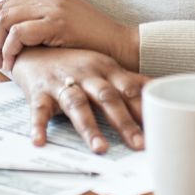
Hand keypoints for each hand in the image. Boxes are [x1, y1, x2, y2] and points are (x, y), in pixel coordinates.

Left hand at [0, 0, 140, 72]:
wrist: (121, 43)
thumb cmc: (96, 37)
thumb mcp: (69, 15)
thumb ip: (48, 4)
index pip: (7, 0)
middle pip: (2, 8)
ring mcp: (53, 8)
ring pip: (6, 19)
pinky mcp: (57, 24)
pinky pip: (20, 33)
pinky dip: (9, 49)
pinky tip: (11, 62)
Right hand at [10, 48, 146, 152]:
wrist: (34, 46)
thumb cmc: (75, 63)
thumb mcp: (105, 66)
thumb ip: (130, 80)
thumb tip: (160, 89)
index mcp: (106, 69)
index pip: (129, 90)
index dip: (144, 109)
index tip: (159, 129)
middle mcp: (87, 75)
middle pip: (108, 98)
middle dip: (124, 122)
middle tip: (139, 144)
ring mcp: (62, 82)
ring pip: (77, 105)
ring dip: (89, 127)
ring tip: (100, 148)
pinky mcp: (40, 91)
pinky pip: (39, 110)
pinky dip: (38, 125)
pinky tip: (39, 142)